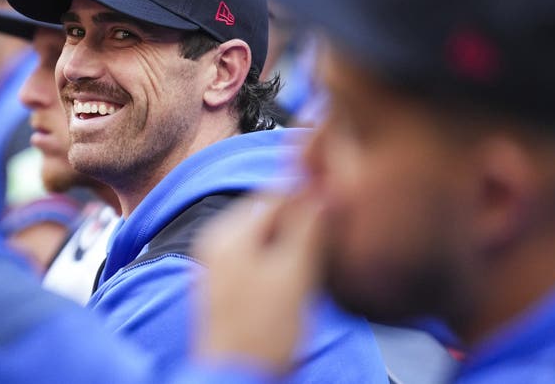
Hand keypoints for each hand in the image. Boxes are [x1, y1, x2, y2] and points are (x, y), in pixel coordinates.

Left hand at [192, 192, 327, 373]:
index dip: (310, 197)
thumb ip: (306, 228)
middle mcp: (218, 242)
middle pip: (270, 214)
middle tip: (329, 243)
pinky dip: (283, 262)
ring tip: (314, 267)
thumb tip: (322, 189)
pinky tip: (299, 282)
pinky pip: (261, 257)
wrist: (238, 381)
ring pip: (268, 237)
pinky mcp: (229, 285)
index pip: (275, 195)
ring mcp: (220, 264)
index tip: (337, 208)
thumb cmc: (263, 334)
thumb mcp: (293, 275)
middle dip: (302, 223)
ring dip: (296, 244)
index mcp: (228, 234)